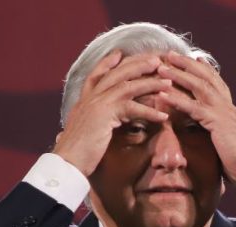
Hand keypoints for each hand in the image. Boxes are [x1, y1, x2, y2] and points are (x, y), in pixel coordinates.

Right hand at [54, 51, 172, 175]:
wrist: (67, 163)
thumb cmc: (77, 155)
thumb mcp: (87, 135)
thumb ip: (94, 126)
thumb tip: (101, 128)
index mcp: (83, 102)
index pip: (96, 76)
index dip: (107, 63)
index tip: (119, 54)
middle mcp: (89, 99)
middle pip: (116, 73)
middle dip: (137, 64)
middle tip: (156, 60)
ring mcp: (96, 104)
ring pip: (127, 86)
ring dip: (150, 84)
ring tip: (168, 84)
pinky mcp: (104, 114)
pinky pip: (132, 107)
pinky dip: (149, 111)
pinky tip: (163, 116)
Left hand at [156, 51, 235, 192]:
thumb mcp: (227, 144)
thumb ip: (217, 135)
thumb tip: (209, 137)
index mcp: (231, 111)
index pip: (217, 83)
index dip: (205, 70)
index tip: (194, 58)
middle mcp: (228, 107)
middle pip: (206, 78)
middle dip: (187, 65)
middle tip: (170, 54)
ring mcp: (224, 113)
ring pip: (199, 87)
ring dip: (179, 75)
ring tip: (162, 68)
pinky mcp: (219, 123)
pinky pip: (194, 107)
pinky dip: (177, 99)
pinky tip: (163, 94)